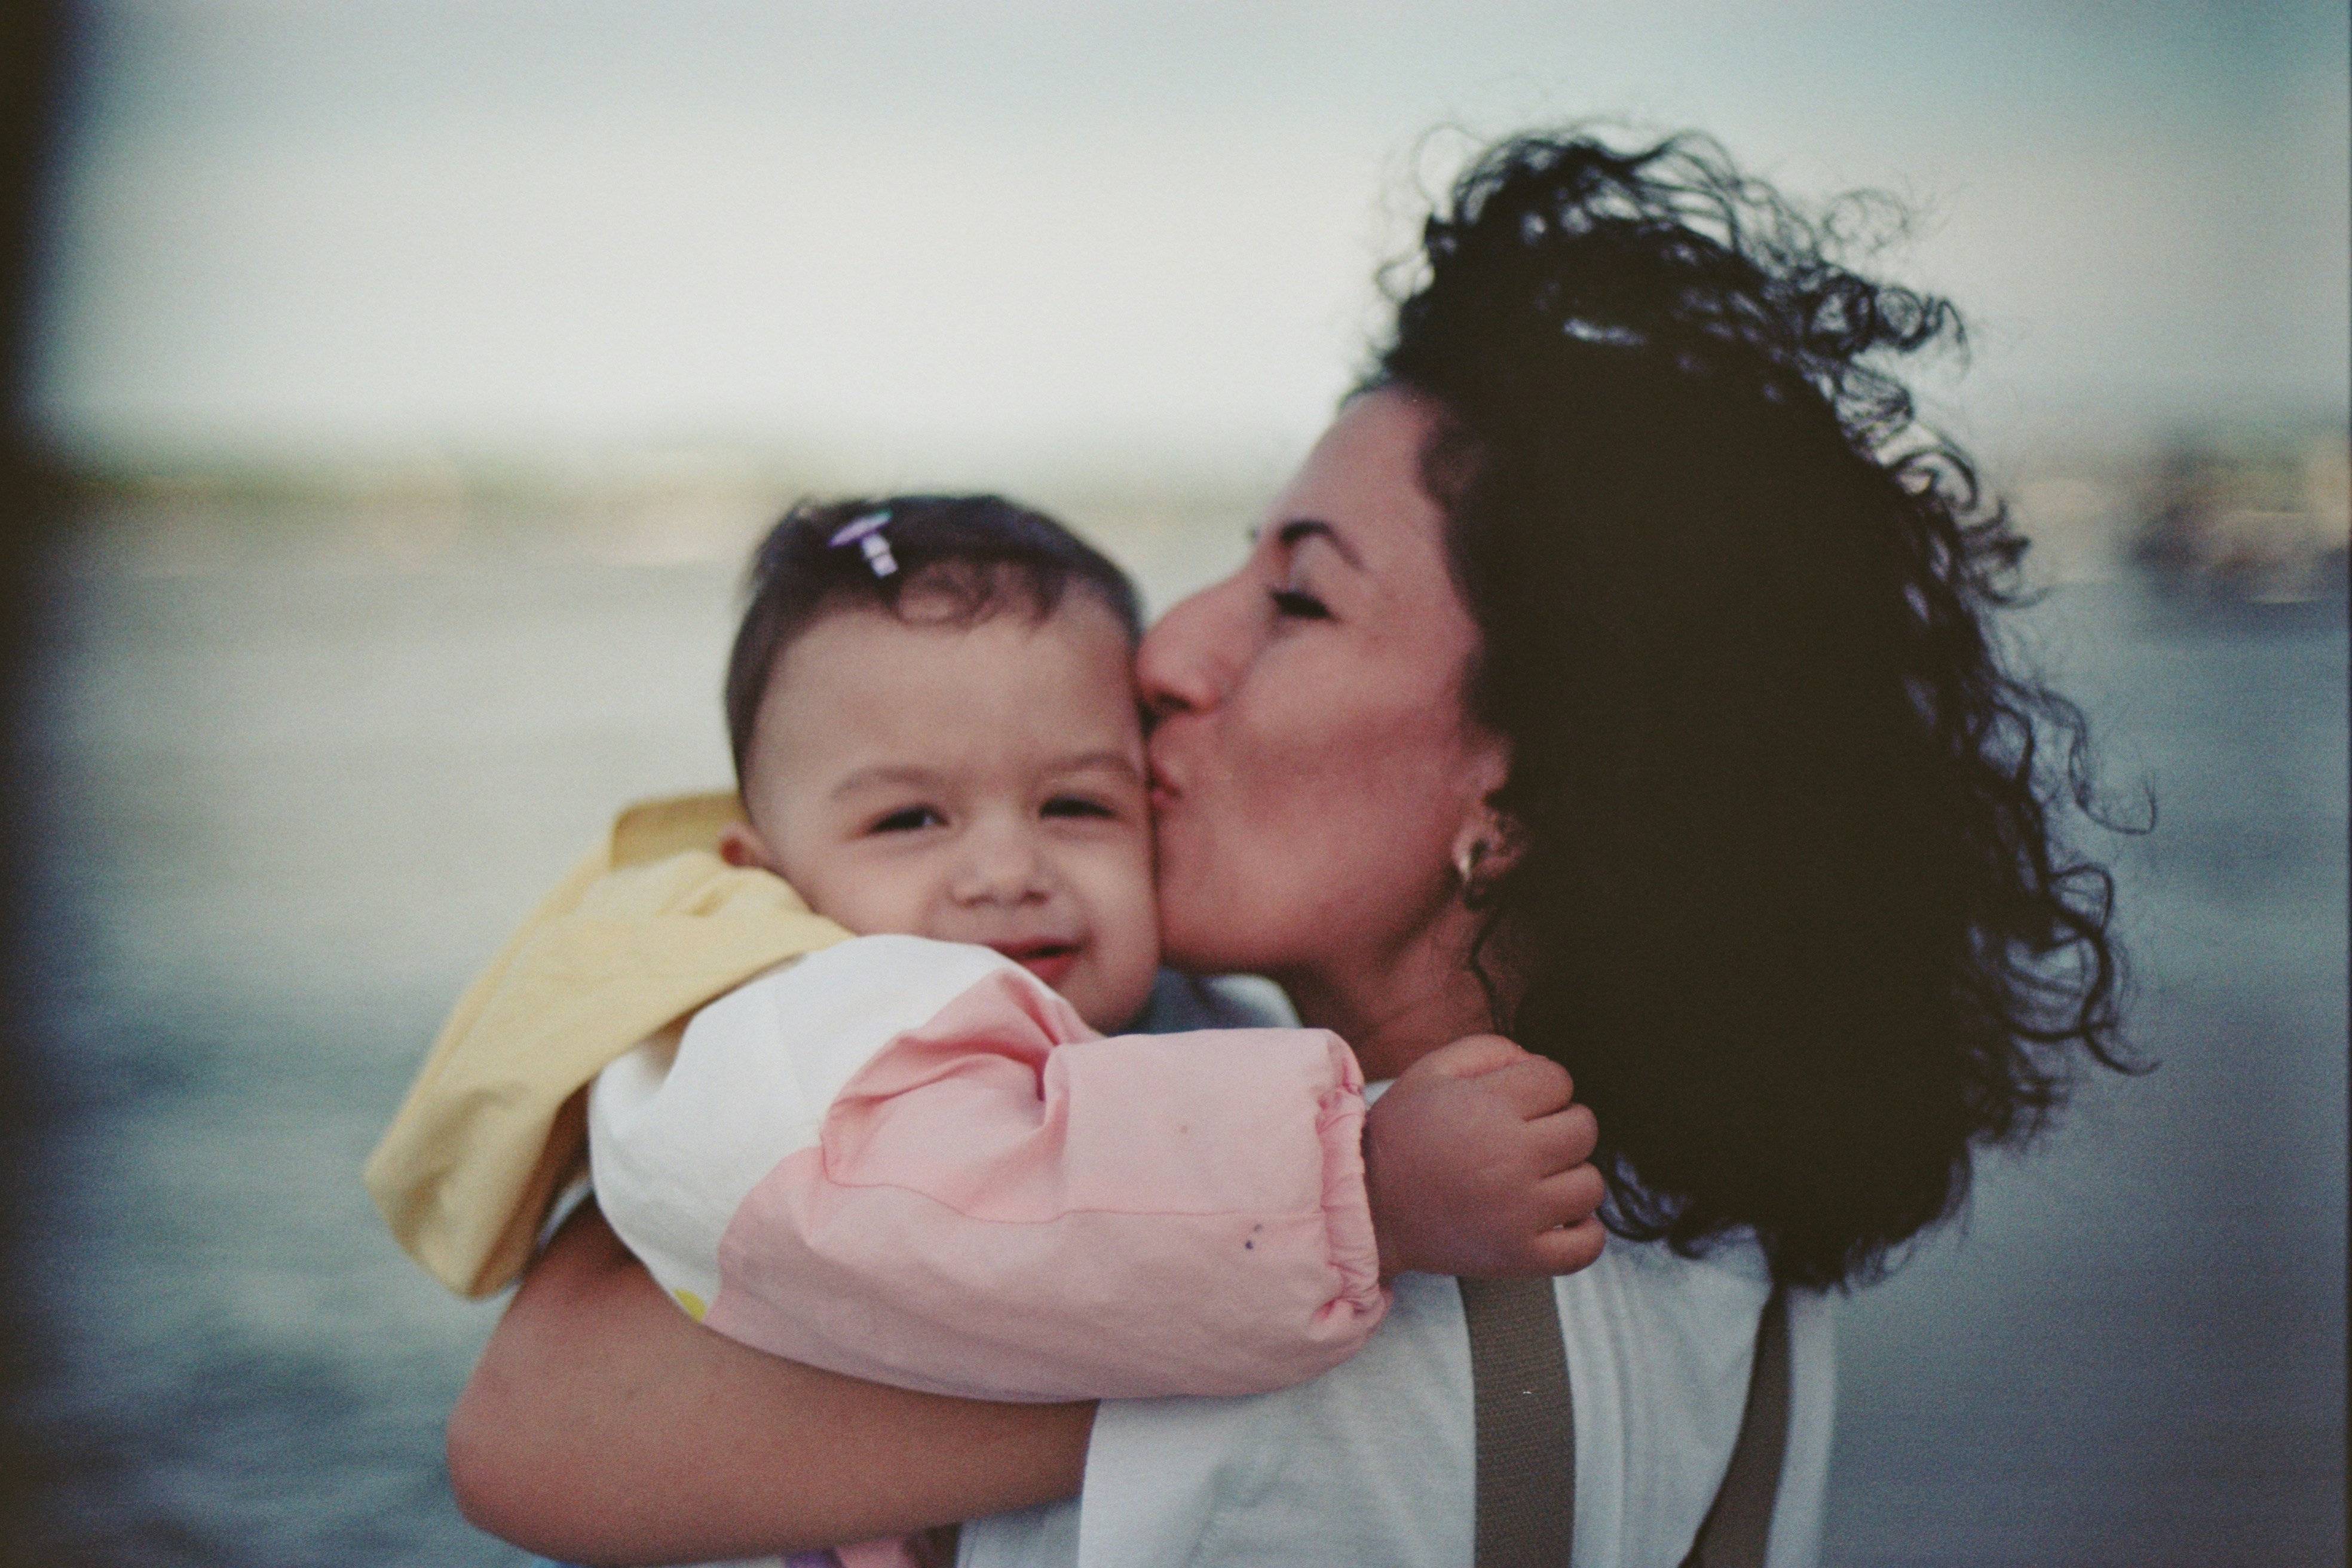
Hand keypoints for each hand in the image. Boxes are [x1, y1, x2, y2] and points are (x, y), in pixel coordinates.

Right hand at [1361, 1034, 1604, 1278]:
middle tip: (1528, 1136)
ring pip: (1590, 1184)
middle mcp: (1512, 1159)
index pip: (1559, 1079)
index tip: (1518, 1101)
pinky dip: (1584, 1232)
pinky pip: (1586, 1246)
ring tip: (1538, 1177)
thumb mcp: (1431, 1071)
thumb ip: (1490, 1049)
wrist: (1369, 1206)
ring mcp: (1520, 1213)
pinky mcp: (1520, 1257)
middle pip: (1584, 1128)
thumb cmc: (1401, 1137)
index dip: (1541, 1084)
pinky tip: (1559, 1216)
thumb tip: (1537, 1063)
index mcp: (1490, 1108)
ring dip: (1570, 1175)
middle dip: (1560, 1123)